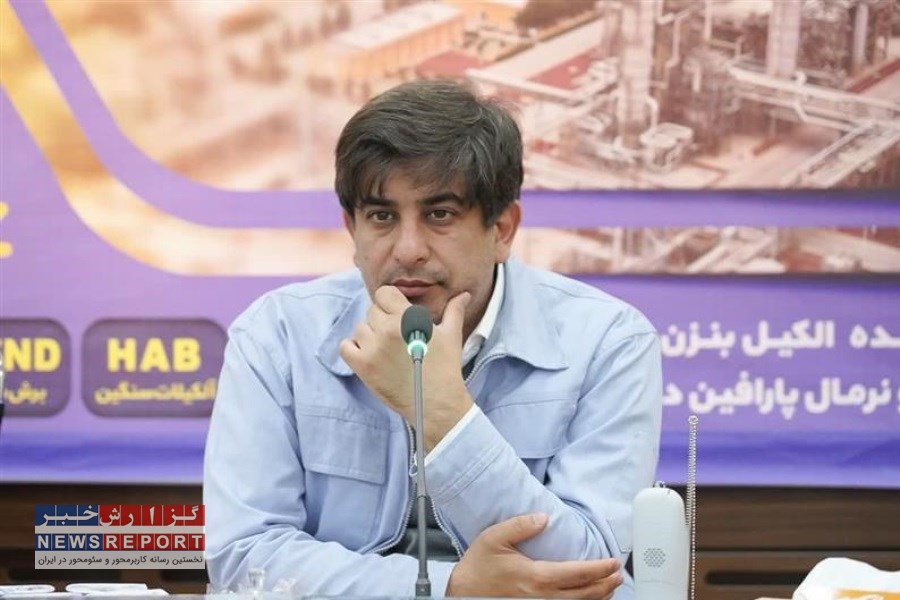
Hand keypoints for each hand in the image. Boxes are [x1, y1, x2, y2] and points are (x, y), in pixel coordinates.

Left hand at [339, 287, 473, 448]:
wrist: (436, 404)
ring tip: (386, 348)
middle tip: (396, 336)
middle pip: (372, 311)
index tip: (397, 313)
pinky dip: (354, 348)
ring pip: (360, 328)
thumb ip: (454, 310)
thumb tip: (464, 295)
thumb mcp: (452, 336)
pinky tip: (369, 355)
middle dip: (383, 319)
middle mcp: (387, 329)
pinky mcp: (363, 366)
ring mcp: (372, 348)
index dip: (390, 302)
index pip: (384, 293)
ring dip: (370, 335)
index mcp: (408, 317)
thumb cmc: (445, 368)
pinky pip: (346, 347)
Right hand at [447, 514, 622, 598]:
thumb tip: (543, 517)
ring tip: (610, 588)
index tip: (613, 562)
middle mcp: (543, 596)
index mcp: (537, 576)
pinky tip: (588, 599)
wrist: (464, 593)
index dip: (600, 568)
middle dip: (606, 584)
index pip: (579, 573)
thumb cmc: (478, 566)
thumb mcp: (494, 538)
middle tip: (619, 574)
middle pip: (585, 593)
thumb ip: (520, 525)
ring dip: (598, 597)